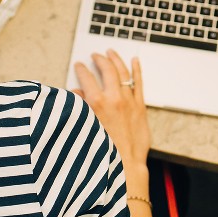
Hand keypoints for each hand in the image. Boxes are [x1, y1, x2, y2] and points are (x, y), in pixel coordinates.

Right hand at [72, 50, 150, 184]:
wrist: (125, 164)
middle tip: (95, 56)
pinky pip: (139, 83)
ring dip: (116, 60)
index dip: (81, 69)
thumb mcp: (86, 127)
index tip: (79, 65)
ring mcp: (129, 101)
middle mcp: (114, 99)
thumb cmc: (104, 151)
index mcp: (97, 103)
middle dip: (100, 59)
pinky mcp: (140, 107)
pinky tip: (135, 61)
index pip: (87, 78)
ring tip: (111, 52)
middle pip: (107, 70)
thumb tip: (76, 95)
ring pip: (123, 73)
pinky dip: (137, 70)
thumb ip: (81, 108)